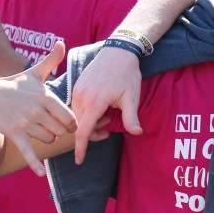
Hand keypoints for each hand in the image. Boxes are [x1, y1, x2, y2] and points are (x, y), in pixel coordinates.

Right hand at [0, 42, 75, 175]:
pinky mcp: (14, 134)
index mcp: (44, 96)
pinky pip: (28, 151)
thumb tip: (62, 42)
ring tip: (39, 128)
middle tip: (53, 125)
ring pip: (49, 139)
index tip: (70, 122)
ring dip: (48, 137)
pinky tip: (40, 173)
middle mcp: (36, 110)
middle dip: (61, 130)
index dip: (73, 122)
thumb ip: (51, 61)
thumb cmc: (17, 86)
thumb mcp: (34, 74)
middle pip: (61, 130)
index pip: (69, 116)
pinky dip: (34, 164)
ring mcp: (25, 123)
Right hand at [71, 46, 142, 163]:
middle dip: (92, 133)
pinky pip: (77, 107)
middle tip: (109, 128)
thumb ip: (131, 117)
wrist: (118, 51)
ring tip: (108, 115)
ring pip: (77, 116)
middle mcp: (81, 97)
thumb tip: (137, 133)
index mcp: (94, 102)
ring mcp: (77, 91)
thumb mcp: (131, 97)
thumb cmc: (127, 74)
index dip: (81, 148)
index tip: (80, 161)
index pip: (83, 131)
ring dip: (90, 122)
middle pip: (80, 126)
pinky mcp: (76, 86)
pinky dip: (86, 113)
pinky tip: (101, 107)